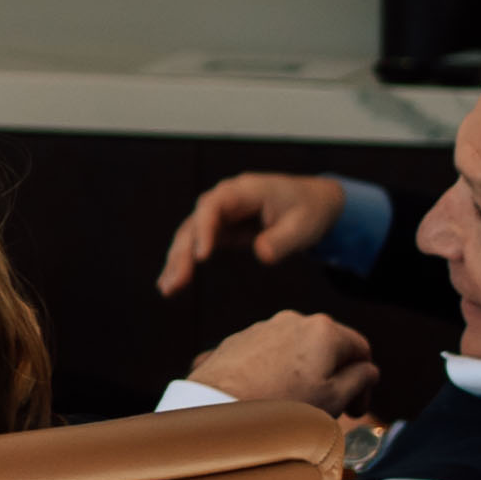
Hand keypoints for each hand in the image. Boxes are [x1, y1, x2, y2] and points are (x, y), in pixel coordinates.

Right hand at [155, 172, 351, 295]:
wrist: (312, 204)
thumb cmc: (308, 210)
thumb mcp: (303, 226)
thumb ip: (282, 240)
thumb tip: (262, 255)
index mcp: (244, 190)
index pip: (214, 207)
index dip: (205, 230)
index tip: (201, 257)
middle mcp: (224, 199)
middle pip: (195, 224)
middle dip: (182, 253)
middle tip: (175, 283)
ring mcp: (219, 215)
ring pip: (189, 236)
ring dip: (177, 262)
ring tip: (168, 289)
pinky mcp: (219, 230)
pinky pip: (196, 246)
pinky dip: (184, 263)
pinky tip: (172, 284)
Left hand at [186, 312, 382, 412]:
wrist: (218, 409)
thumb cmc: (281, 406)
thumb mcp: (334, 399)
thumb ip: (360, 380)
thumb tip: (368, 370)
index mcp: (324, 330)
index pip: (360, 350)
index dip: (365, 383)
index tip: (356, 410)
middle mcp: (293, 320)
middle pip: (328, 348)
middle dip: (335, 377)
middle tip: (332, 410)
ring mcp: (262, 328)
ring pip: (296, 351)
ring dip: (304, 374)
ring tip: (297, 406)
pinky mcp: (237, 340)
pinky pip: (268, 355)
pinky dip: (276, 373)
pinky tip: (269, 398)